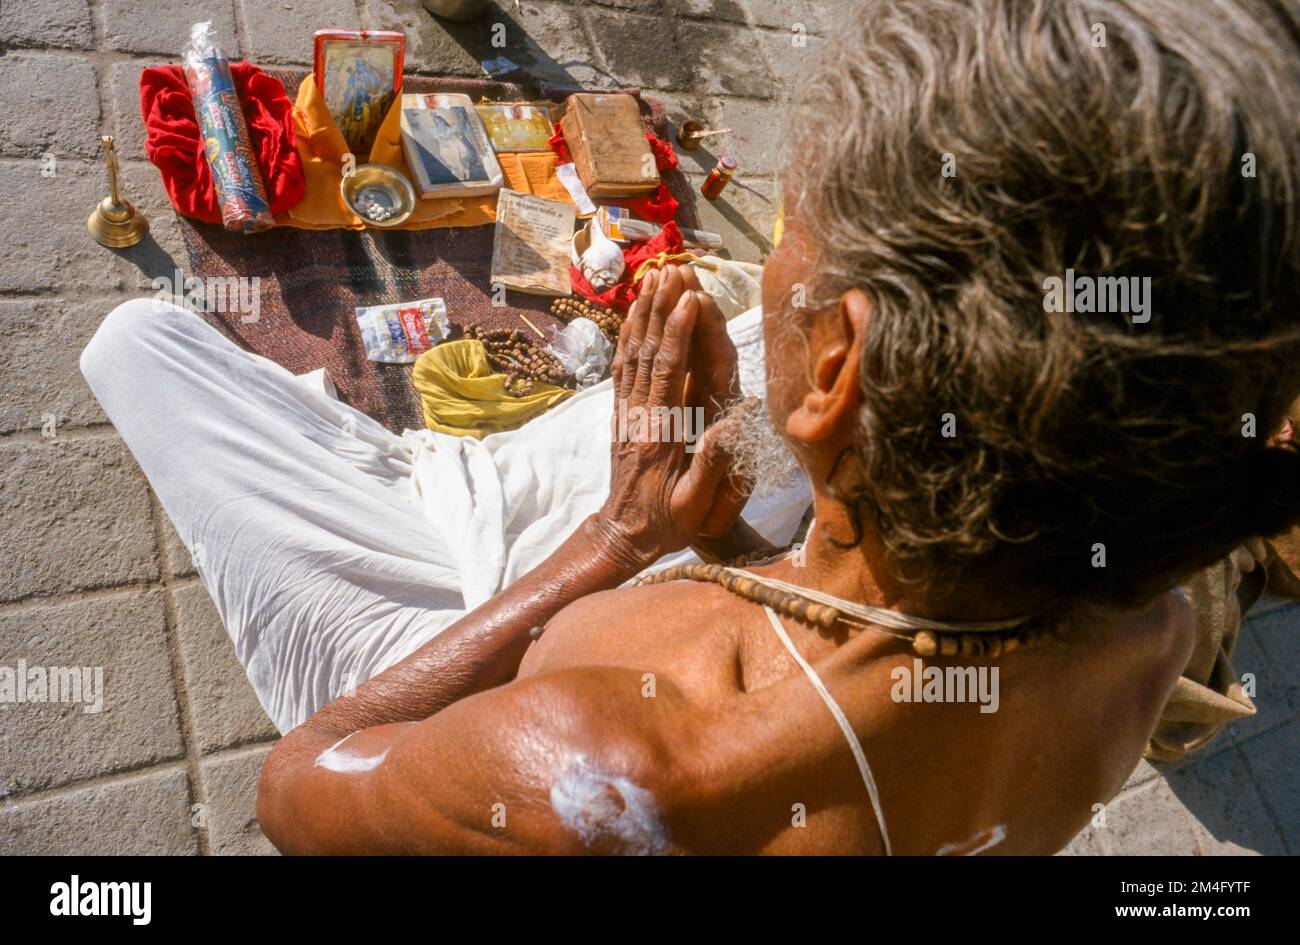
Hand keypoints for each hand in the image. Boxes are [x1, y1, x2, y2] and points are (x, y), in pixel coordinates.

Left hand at [591, 267, 744, 566]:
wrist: (625, 537)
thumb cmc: (667, 523)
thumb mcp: (696, 505)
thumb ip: (715, 464)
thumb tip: (737, 419)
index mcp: (659, 435)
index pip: (668, 374)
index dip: (677, 335)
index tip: (690, 299)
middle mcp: (638, 416)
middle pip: (646, 352)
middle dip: (659, 309)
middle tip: (671, 271)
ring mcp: (626, 413)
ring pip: (631, 354)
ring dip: (641, 314)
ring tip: (652, 277)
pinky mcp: (622, 414)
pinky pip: (622, 368)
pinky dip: (628, 336)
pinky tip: (634, 313)